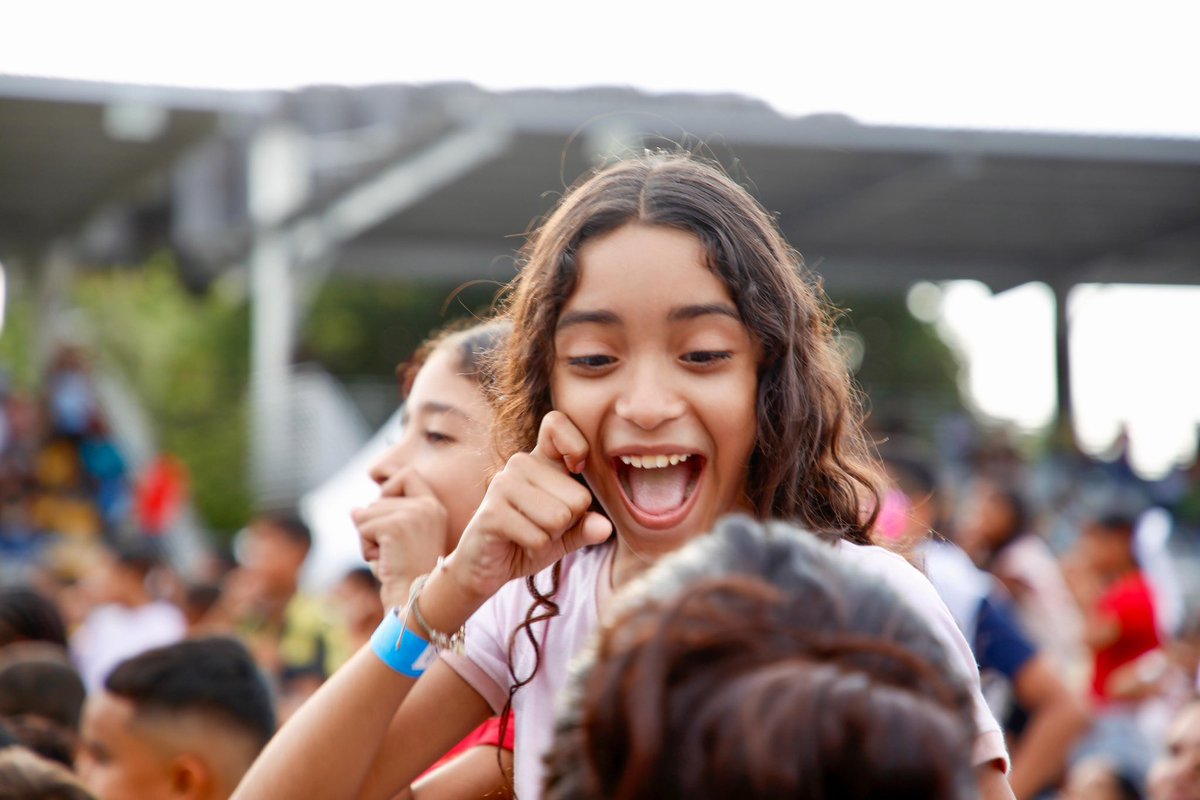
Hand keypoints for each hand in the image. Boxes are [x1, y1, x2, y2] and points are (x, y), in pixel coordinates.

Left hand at [352, 469, 448, 608]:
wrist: (417, 602)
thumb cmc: (408, 577)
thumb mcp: (400, 542)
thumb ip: (384, 518)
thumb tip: (354, 510)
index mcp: (434, 508)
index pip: (407, 475)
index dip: (389, 485)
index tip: (383, 503)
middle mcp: (427, 506)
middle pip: (378, 498)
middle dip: (374, 525)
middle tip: (391, 551)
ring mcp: (413, 514)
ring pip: (366, 513)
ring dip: (368, 539)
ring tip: (389, 558)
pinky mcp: (395, 526)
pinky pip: (362, 527)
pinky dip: (366, 548)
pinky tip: (384, 561)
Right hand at [447, 411, 612, 599]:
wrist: (485, 566)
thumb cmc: (529, 541)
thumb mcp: (566, 535)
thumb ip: (586, 527)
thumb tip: (605, 527)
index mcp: (541, 460)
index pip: (557, 423)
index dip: (577, 447)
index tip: (575, 469)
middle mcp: (521, 464)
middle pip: (578, 496)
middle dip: (567, 523)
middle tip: (541, 526)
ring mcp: (503, 484)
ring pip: (559, 517)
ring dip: (550, 537)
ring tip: (529, 533)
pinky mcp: (492, 512)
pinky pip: (538, 536)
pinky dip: (535, 549)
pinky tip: (517, 543)